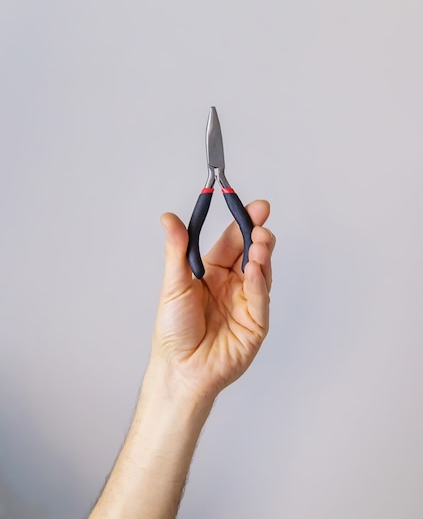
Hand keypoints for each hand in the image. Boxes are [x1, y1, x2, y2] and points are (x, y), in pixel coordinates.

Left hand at [149, 199, 275, 402]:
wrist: (179, 369)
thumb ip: (178, 249)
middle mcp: (232, 284)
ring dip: (261, 255)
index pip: (232, 241)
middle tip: (260, 221)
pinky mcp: (256, 323)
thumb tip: (168, 217)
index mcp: (213, 272)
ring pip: (261, 272)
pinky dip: (260, 281)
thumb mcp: (173, 284)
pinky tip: (255, 268)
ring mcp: (246, 303)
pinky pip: (261, 298)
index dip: (242, 222)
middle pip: (251, 252)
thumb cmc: (174, 330)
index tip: (254, 206)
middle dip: (258, 235)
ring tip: (258, 243)